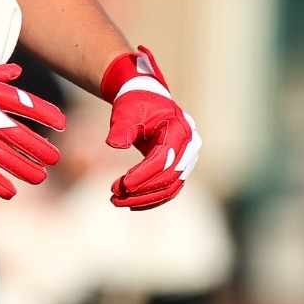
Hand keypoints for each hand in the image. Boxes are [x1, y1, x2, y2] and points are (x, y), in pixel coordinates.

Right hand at [0, 37, 65, 197]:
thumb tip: (16, 72)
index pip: (23, 103)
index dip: (44, 113)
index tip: (61, 123)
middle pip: (19, 134)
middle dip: (39, 147)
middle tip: (56, 158)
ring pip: (4, 155)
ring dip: (24, 168)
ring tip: (40, 177)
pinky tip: (10, 192)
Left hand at [101, 46, 199, 209]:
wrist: (147, 99)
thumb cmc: (136, 104)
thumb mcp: (126, 111)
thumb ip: (121, 127)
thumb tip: (114, 144)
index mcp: (180, 129)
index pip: (163, 159)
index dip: (143, 175)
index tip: (122, 185)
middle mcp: (190, 146)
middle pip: (168, 177)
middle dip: (141, 190)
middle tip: (114, 197)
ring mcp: (188, 158)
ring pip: (169, 187)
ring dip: (143, 199)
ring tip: (117, 202)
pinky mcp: (181, 167)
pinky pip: (169, 188)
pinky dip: (151, 198)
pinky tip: (130, 204)